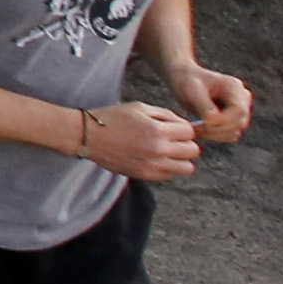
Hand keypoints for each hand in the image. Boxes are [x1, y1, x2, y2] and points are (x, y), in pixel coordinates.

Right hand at [72, 100, 200, 183]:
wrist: (88, 136)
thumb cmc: (113, 118)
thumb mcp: (140, 108)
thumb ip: (166, 115)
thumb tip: (184, 126)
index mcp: (158, 130)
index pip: (191, 132)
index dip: (184, 128)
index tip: (175, 128)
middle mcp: (158, 150)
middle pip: (193, 151)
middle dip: (186, 143)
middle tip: (174, 140)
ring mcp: (152, 165)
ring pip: (187, 168)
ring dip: (182, 159)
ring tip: (169, 152)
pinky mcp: (144, 175)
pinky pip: (170, 175)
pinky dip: (168, 168)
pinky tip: (155, 159)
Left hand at [174, 62, 256, 143]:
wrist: (184, 79)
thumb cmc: (187, 82)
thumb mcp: (192, 91)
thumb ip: (203, 105)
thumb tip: (214, 121)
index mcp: (234, 87)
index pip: (239, 111)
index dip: (223, 121)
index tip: (202, 123)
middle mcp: (242, 98)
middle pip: (239, 123)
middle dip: (216, 129)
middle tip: (195, 129)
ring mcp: (240, 110)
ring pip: (235, 132)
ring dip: (214, 135)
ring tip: (195, 129)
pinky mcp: (233, 120)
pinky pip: (229, 136)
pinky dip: (215, 136)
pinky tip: (199, 129)